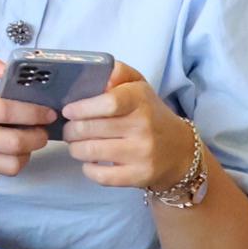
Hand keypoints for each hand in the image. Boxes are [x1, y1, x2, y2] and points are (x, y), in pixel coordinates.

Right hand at [0, 49, 53, 180]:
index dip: (34, 113)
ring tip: (27, 141)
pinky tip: (6, 149)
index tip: (48, 113)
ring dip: (27, 153)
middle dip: (38, 137)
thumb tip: (5, 69)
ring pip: (11, 164)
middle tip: (42, 130)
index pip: (7, 112)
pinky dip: (8, 162)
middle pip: (14, 143)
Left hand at [56, 63, 191, 191]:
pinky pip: (101, 176)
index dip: (82, 108)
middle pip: (91, 128)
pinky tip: (90, 162)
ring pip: (91, 151)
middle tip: (69, 129)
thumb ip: (118, 72)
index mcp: (141, 100)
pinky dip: (88, 169)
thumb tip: (100, 74)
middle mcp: (143, 127)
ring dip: (75, 148)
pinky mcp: (139, 176)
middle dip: (71, 129)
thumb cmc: (149, 114)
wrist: (179, 151)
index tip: (68, 111)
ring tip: (76, 144)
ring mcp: (142, 154)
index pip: (109, 102)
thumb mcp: (138, 86)